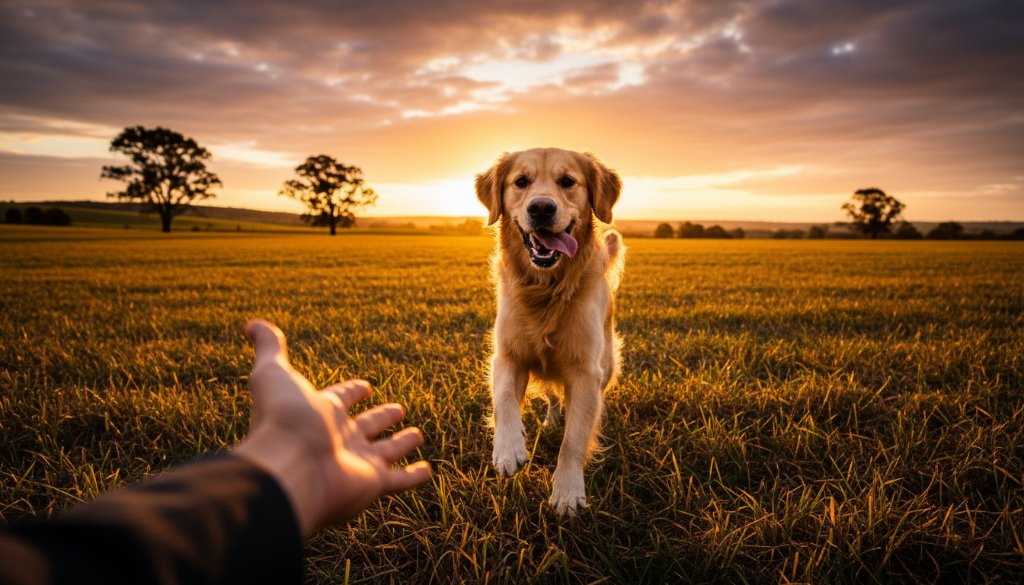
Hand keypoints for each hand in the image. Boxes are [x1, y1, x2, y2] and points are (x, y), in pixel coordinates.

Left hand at [233, 320, 430, 537]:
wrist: (291, 466)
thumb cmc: (283, 419)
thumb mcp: (274, 373)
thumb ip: (269, 348)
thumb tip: (252, 324)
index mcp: (320, 413)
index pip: (340, 399)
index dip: (352, 391)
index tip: (364, 386)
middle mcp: (339, 439)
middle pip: (365, 426)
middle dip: (380, 417)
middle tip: (398, 408)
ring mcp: (357, 463)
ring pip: (386, 451)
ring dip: (401, 443)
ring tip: (416, 434)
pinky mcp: (373, 483)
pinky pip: (399, 480)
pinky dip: (414, 476)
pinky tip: (427, 470)